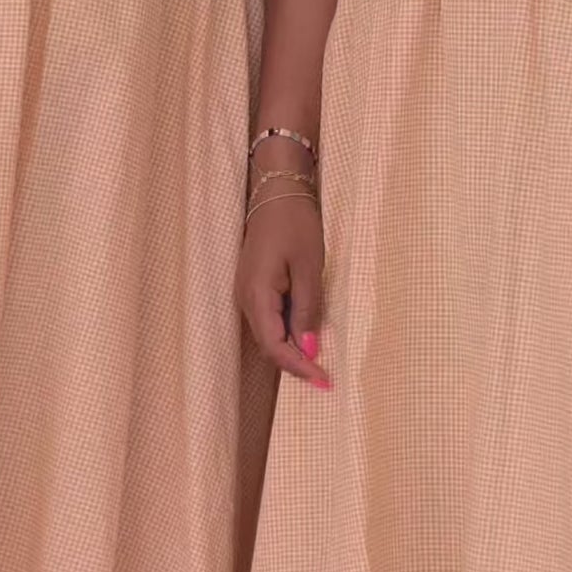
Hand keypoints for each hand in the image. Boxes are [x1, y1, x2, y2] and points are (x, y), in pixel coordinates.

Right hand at [237, 189, 330, 385]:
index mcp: (257, 296)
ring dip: (293, 351)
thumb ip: (308, 310)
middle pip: (269, 346)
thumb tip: (310, 349)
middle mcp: (245, 299)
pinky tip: (307, 335)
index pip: (275, 347)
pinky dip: (288, 333)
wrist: (276, 190)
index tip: (324, 381)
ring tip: (320, 363)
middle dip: (296, 364)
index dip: (299, 368)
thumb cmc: (295, 223)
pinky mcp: (254, 287)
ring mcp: (246, 293)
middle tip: (326, 378)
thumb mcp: (309, 268)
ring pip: (269, 335)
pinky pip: (269, 320)